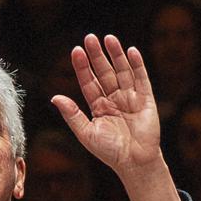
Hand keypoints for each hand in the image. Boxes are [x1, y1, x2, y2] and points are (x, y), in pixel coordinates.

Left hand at [48, 33, 172, 200]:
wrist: (134, 162)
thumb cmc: (109, 151)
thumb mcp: (86, 133)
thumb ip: (72, 115)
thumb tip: (55, 97)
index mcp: (98, 106)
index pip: (88, 82)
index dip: (82, 67)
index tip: (76, 51)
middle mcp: (113, 98)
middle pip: (104, 72)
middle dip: (97, 55)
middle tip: (90, 38)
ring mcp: (130, 97)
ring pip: (122, 71)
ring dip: (116, 55)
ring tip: (109, 39)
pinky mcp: (145, 100)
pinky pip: (141, 79)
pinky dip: (137, 65)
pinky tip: (131, 51)